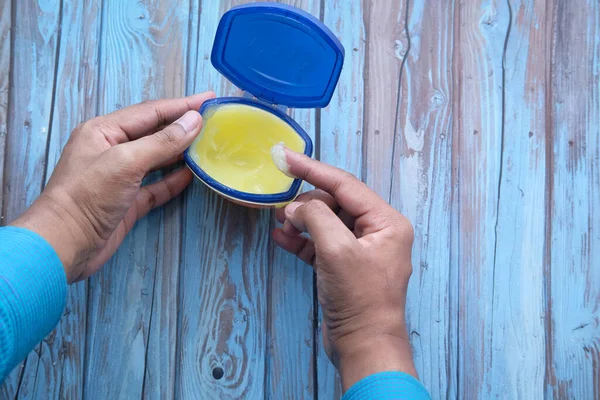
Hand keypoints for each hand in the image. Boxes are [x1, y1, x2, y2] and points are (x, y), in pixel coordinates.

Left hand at [11, 92, 214, 282]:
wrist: (64, 244)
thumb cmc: (87, 197)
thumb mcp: (126, 162)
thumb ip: (162, 141)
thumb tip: (193, 121)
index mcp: (104, 131)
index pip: (150, 112)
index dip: (182, 105)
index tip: (209, 99)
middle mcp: (112, 150)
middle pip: (155, 132)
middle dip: (183, 126)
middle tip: (213, 120)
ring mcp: (120, 177)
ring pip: (157, 159)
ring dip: (181, 152)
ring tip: (208, 144)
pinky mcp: (128, 202)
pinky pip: (156, 186)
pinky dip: (173, 180)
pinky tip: (191, 174)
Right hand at [273, 149, 416, 390]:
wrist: (364, 346)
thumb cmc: (359, 298)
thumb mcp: (337, 250)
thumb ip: (316, 217)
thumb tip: (296, 208)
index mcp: (386, 222)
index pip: (345, 185)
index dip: (313, 169)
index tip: (285, 157)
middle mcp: (377, 232)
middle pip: (335, 202)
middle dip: (307, 202)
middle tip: (280, 207)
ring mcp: (360, 250)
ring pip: (326, 223)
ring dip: (302, 221)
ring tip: (279, 222)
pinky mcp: (345, 268)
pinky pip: (321, 244)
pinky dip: (302, 241)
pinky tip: (281, 238)